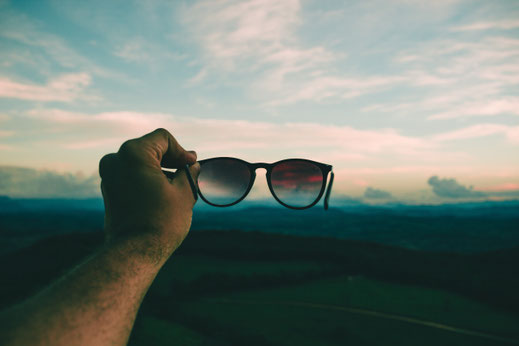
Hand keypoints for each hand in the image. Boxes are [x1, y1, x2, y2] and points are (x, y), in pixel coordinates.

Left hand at [99, 128, 199, 262]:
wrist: (135, 252)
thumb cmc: (162, 221)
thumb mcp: (184, 192)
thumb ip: (189, 173)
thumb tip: (192, 166)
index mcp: (134, 153)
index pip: (163, 139)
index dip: (182, 151)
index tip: (192, 165)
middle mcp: (116, 160)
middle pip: (151, 149)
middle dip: (171, 160)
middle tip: (189, 173)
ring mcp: (109, 176)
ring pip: (140, 162)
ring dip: (160, 170)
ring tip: (178, 187)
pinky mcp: (108, 191)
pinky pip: (131, 175)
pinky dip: (147, 179)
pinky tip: (163, 194)